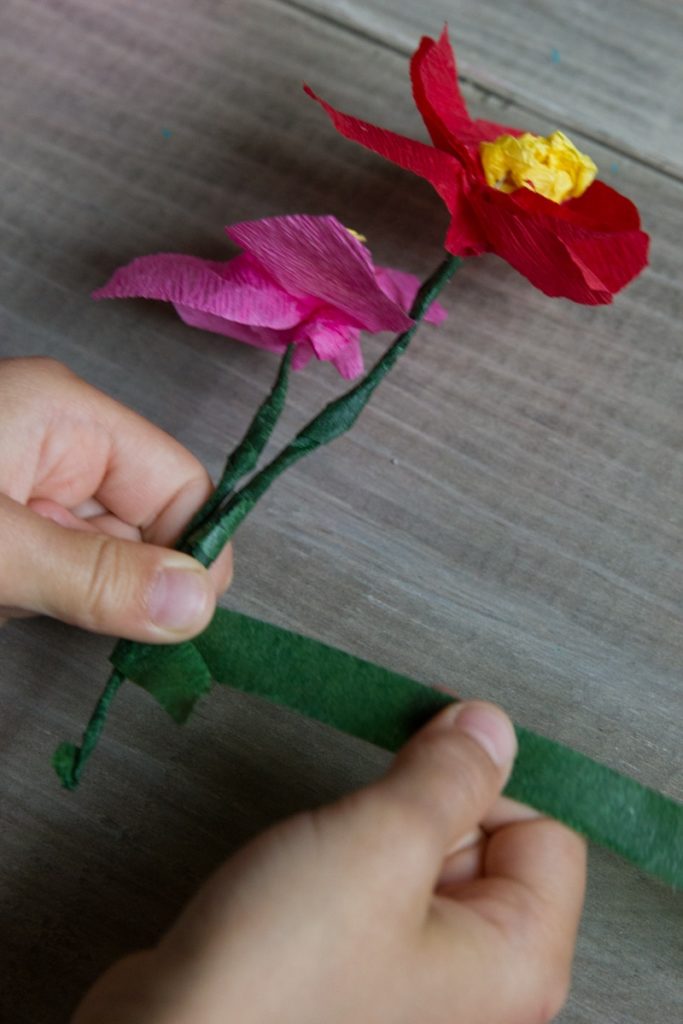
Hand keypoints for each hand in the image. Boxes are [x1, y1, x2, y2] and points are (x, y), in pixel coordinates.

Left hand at [0, 357, 231, 640]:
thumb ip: (94, 575)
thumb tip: (197, 604)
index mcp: (67, 417)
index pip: (180, 485)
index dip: (195, 552)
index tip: (180, 620)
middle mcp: (58, 450)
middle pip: (143, 531)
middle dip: (113, 584)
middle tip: (62, 610)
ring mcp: (28, 493)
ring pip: (96, 564)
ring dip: (63, 598)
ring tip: (5, 593)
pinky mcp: (7, 534)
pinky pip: (52, 577)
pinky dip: (30, 602)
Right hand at [72, 701, 585, 1023]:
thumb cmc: (278, 977)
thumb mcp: (383, 843)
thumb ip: (450, 775)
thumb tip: (490, 728)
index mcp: (516, 963)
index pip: (548, 831)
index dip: (488, 780)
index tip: (435, 746)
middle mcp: (478, 982)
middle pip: (489, 840)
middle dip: (428, 801)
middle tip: (373, 810)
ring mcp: (417, 977)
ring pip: (428, 855)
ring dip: (383, 824)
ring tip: (332, 849)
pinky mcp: (362, 967)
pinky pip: (383, 883)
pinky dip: (355, 854)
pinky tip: (313, 869)